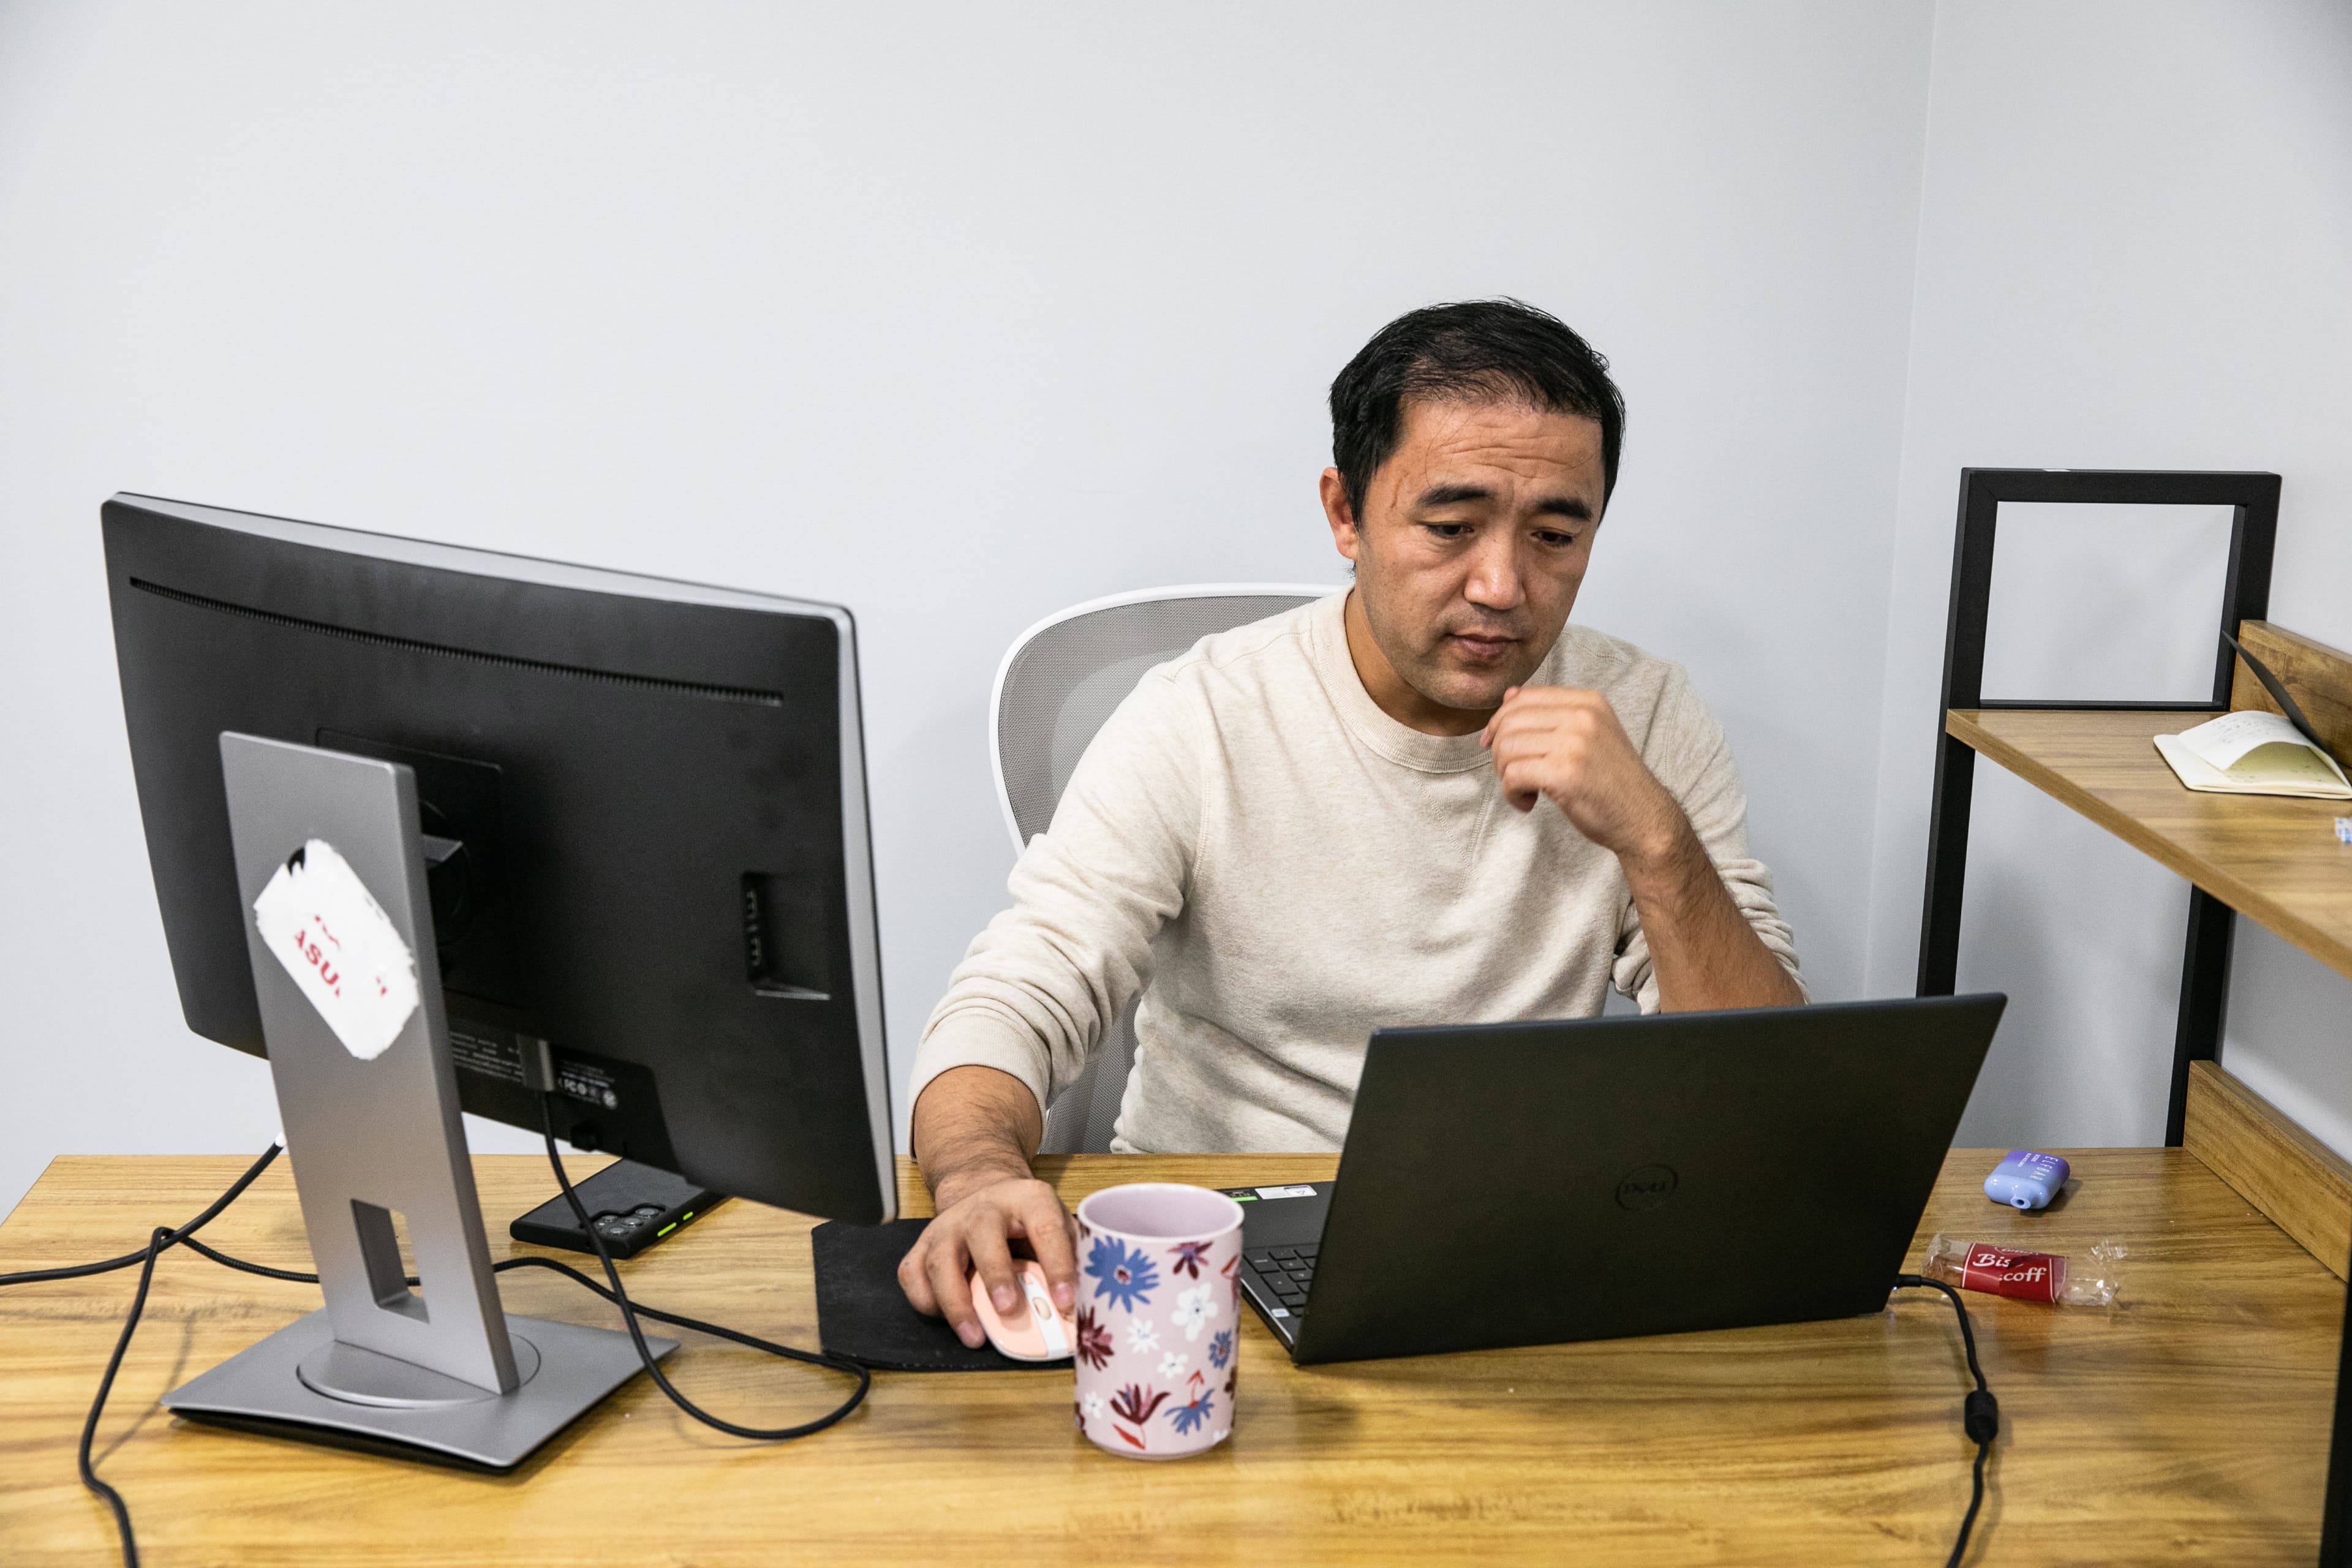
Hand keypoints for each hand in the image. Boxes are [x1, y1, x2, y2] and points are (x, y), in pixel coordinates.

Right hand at [897, 1170, 1078, 1349]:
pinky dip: (926, 1302)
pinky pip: (913, 1275)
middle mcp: (983, 1208)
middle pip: (983, 1233)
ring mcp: (947, 1226)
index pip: (1046, 1228)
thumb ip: (1070, 1259)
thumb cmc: (1028, 1221)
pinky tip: (946, 1319)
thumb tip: (1083, 1307)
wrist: (985, 1193)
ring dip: (955, 1301)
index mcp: (1028, 1200)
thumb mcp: (1058, 1226)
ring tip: (974, 1335)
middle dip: (995, 1274)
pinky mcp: (922, 1245)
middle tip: (1009, 1310)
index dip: (1058, 1265)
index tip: (1066, 1302)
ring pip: (940, 1259)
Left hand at [1479, 685, 1683, 865]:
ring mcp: (1575, 743)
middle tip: (1512, 774)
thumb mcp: (1589, 736)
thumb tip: (1509, 694)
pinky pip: (1513, 775)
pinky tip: (1527, 802)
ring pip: (1506, 748)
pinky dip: (1511, 793)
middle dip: (1498, 751)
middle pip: (1509, 722)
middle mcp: (1582, 716)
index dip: (1499, 721)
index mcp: (1588, 702)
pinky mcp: (1565, 773)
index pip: (1523, 697)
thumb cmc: (1612, 782)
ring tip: (1524, 790)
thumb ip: (1551, 714)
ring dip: (1505, 775)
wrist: (1645, 819)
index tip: (1494, 745)